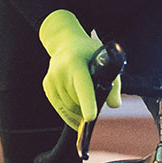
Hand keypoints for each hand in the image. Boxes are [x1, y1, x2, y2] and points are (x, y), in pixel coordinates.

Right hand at [39, 9, 120, 129]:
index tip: (90, 118)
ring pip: (70, 107)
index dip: (87, 103)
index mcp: (77, 64)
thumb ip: (114, 84)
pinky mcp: (47, 86)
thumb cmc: (91, 54)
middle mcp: (60, 71)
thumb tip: (114, 105)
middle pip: (77, 101)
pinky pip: (61, 108)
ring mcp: (51, 79)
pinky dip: (71, 111)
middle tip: (96, 93)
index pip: (83, 87)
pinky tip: (77, 102)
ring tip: (86, 93)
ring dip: (80, 108)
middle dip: (89, 104)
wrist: (66, 44)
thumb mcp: (106, 62)